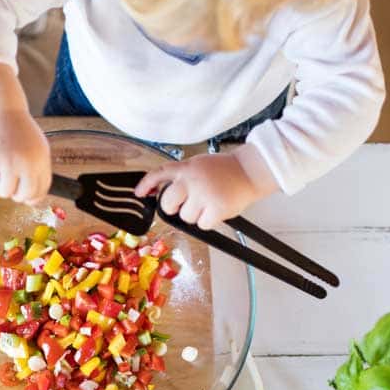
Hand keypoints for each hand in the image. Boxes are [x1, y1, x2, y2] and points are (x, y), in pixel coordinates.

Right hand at [0, 108, 51, 203]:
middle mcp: (27, 162)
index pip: (41, 190)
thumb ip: (35, 171)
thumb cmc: (15, 130)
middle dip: (14, 193)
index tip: (25, 197)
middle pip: (23, 195)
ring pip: (4, 193)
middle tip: (7, 181)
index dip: (32, 197)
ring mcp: (8, 162)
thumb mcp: (35, 147)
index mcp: (41, 159)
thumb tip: (32, 201)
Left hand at [134, 150, 277, 230]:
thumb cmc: (225, 170)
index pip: (158, 174)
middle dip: (174, 208)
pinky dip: (208, 221)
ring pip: (185, 217)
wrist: (250, 171)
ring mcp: (204, 195)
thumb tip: (158, 191)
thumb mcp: (198, 164)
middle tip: (188, 203)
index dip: (145, 184)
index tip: (139, 193)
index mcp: (186, 168)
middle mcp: (192, 181)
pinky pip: (201, 225)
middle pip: (167, 204)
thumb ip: (180, 176)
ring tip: (208, 202)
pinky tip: (216, 209)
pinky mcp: (216, 209)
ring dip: (195, 214)